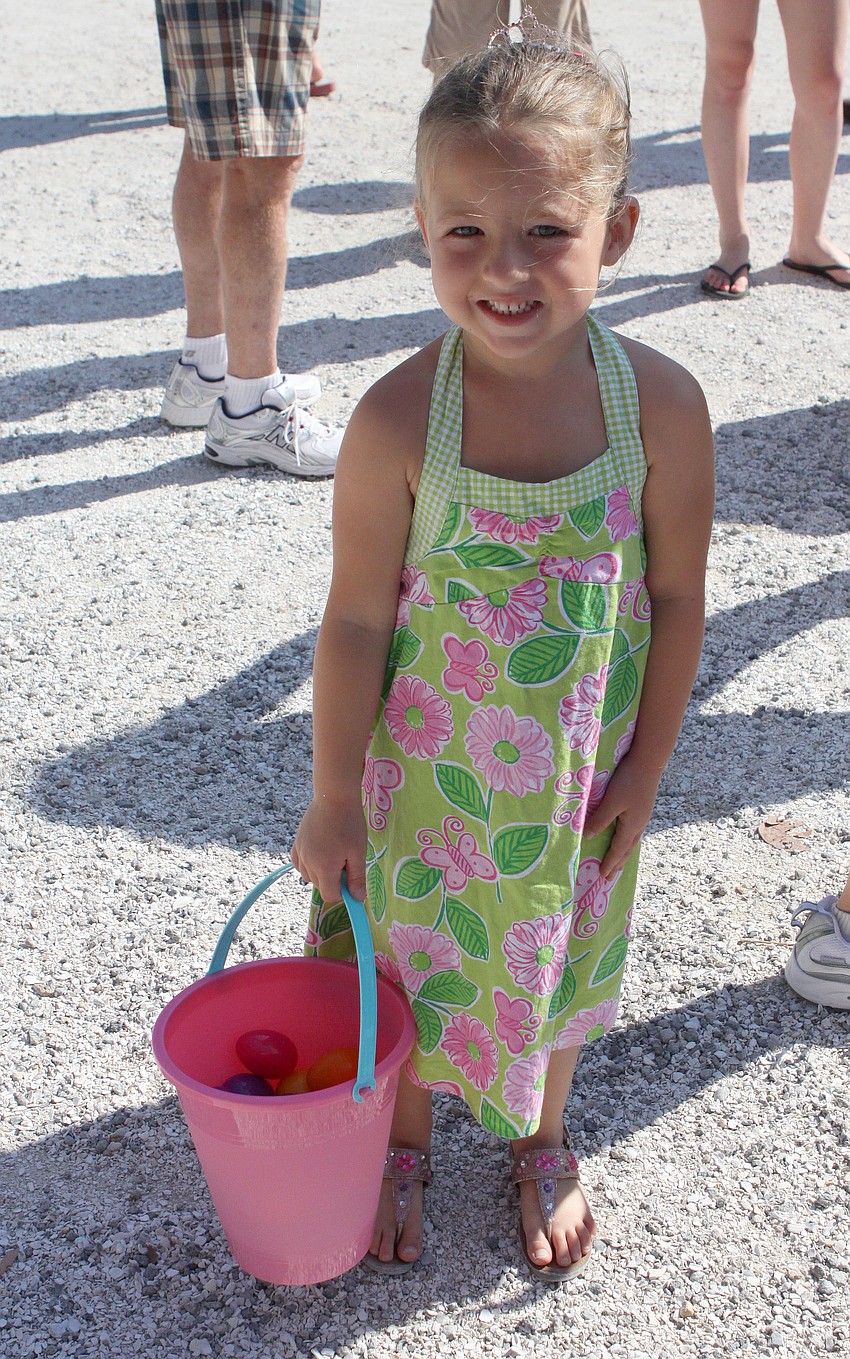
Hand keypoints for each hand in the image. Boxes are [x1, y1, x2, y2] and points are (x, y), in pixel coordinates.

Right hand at [291, 794, 367, 903]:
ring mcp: (300, 852)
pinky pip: (299, 863)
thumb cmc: (350, 824)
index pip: (330, 896)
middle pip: (319, 886)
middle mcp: (308, 863)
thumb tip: (357, 899)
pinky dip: (308, 864)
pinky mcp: (297, 843)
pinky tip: (320, 852)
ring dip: (320, 872)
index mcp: (324, 868)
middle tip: (346, 860)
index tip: (351, 879)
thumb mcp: (358, 852)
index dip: (343, 892)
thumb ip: (356, 878)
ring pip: (308, 876)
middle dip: (333, 880)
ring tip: (334, 853)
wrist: (333, 797)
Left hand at [582, 756, 662, 880]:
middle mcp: (639, 824)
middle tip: (609, 877)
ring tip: (618, 863)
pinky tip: (625, 838)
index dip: (609, 863)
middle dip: (617, 864)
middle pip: (626, 850)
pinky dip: (627, 842)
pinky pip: (633, 832)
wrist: (649, 761)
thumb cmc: (628, 780)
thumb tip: (588, 837)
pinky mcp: (642, 808)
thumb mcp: (612, 801)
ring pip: (631, 841)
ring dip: (623, 854)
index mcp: (631, 826)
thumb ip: (600, 819)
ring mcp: (642, 816)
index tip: (602, 876)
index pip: (617, 850)